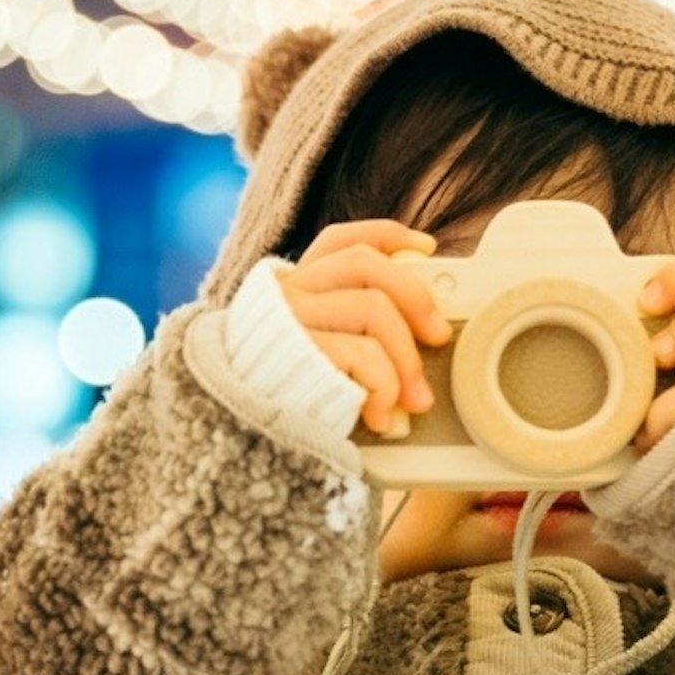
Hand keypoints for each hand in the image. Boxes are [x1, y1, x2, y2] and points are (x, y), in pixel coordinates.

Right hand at [282, 220, 449, 437]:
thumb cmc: (286, 402)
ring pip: (373, 307)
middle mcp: (287, 293)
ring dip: (407, 359)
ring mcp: (290, 318)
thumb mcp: (317, 355)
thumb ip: (351, 331)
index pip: (340, 241)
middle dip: (416, 298)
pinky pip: (365, 353)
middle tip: (437, 336)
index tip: (425, 248)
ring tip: (414, 400)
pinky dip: (386, 387)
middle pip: (366, 264)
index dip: (387, 237)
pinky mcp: (298, 350)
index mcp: (291, 288)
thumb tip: (421, 330)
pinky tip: (380, 416)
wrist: (236, 437)